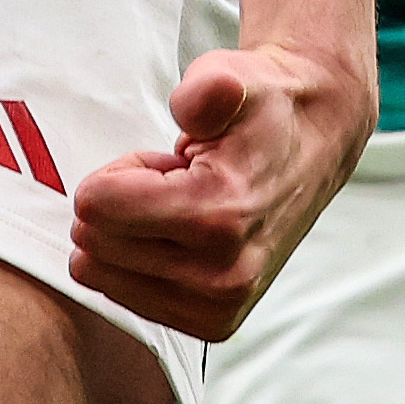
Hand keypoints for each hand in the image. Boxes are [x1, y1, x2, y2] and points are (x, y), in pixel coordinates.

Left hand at [70, 42, 374, 342]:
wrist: (312, 145)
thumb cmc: (259, 111)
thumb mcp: (230, 78)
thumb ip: (205, 90)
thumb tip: (191, 109)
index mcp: (220, 215)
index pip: (95, 205)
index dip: (120, 172)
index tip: (165, 165)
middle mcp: (223, 275)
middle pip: (93, 242)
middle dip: (120, 204)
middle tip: (174, 185)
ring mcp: (220, 307)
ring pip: (100, 272)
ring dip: (130, 235)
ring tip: (181, 209)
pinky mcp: (213, 324)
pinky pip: (123, 296)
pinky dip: (140, 263)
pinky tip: (184, 238)